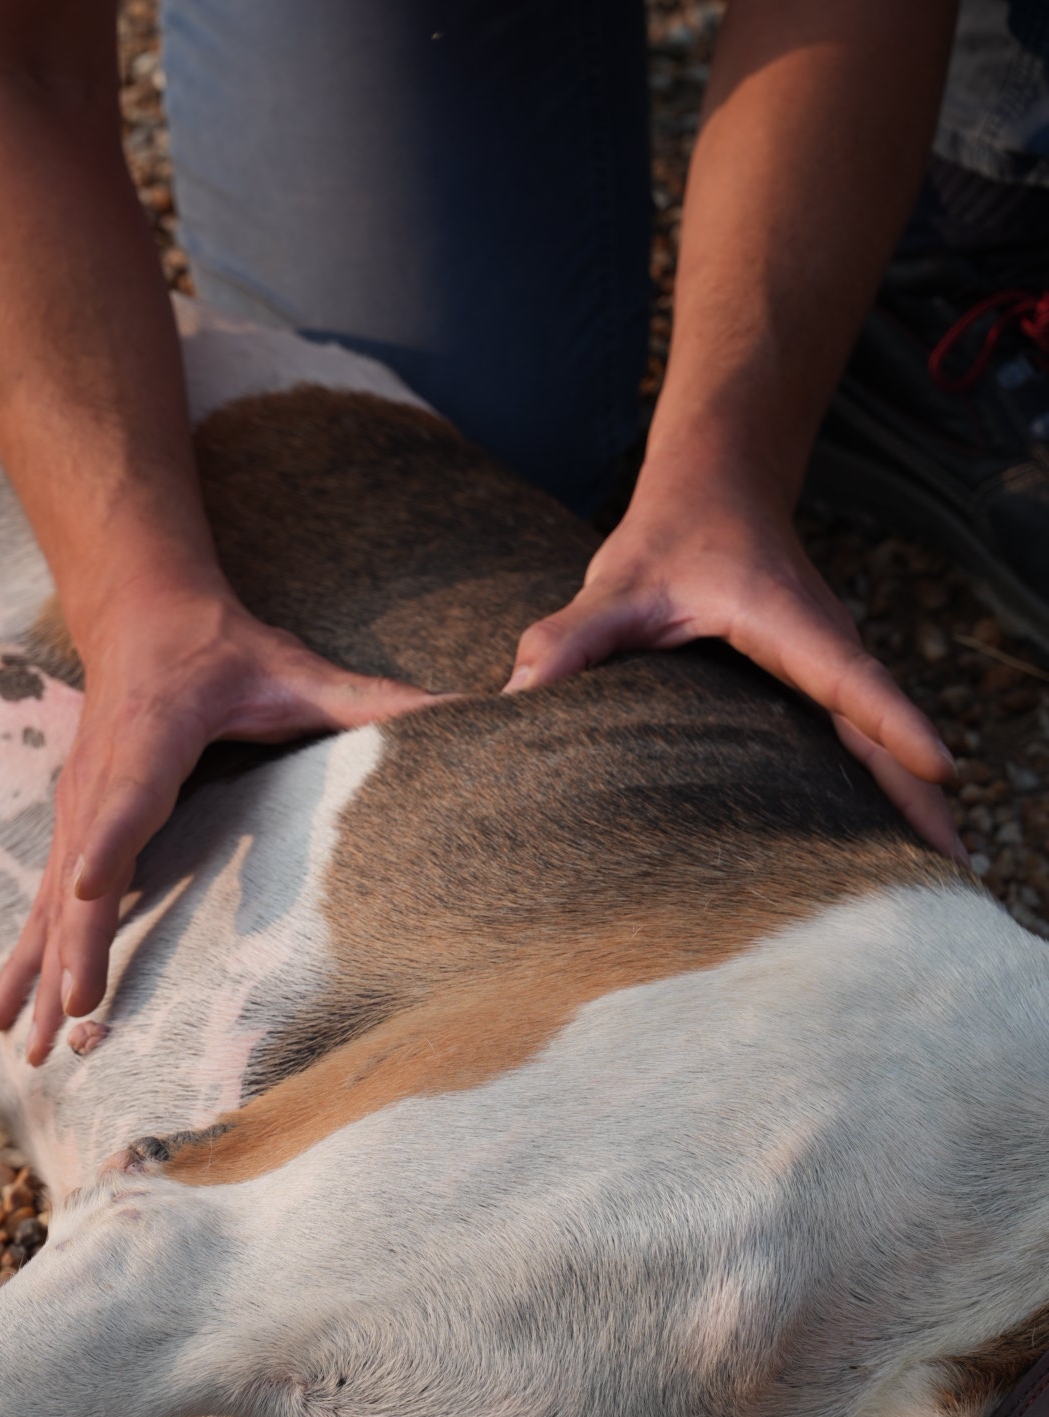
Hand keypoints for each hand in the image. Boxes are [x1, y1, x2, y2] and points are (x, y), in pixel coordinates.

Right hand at [0, 581, 440, 1063]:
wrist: (140, 613)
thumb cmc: (221, 647)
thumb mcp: (293, 667)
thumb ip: (369, 698)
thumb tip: (463, 711)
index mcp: (155, 734)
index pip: (129, 793)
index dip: (108, 840)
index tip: (88, 889)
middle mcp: (102, 775)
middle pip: (81, 866)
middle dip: (75, 944)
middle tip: (75, 1015)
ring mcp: (77, 804)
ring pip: (50, 897)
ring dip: (37, 971)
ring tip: (23, 1044)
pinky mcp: (71, 824)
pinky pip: (44, 900)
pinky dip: (26, 958)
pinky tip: (5, 1015)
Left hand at [505, 476, 962, 861]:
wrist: (717, 485)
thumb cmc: (672, 533)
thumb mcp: (619, 582)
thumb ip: (572, 635)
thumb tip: (518, 691)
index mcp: (789, 623)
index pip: (850, 679)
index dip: (893, 725)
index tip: (941, 772)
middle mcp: (824, 648)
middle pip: (881, 731)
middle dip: (919, 798)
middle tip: (955, 871)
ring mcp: (827, 668)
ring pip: (877, 740)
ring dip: (910, 799)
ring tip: (938, 874)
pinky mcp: (817, 683)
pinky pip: (859, 737)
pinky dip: (882, 781)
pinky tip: (884, 835)